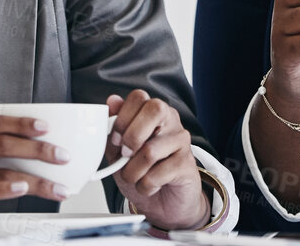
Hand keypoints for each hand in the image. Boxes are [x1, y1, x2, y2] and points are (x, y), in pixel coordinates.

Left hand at [107, 90, 209, 230]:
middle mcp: (170, 122)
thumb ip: (113, 129)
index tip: (115, 139)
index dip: (122, 117)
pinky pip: (158, 174)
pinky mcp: (187, 164)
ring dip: (132, 172)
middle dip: (132, 136)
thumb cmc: (141, 172)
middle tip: (125, 155)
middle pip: (154, 109)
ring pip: (150, 150)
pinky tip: (149, 186)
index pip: (139, 97)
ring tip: (134, 178)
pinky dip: (145, 185)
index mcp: (152, 113)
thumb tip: (112, 101)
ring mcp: (181, 141)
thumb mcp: (118, 151)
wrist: (161, 202)